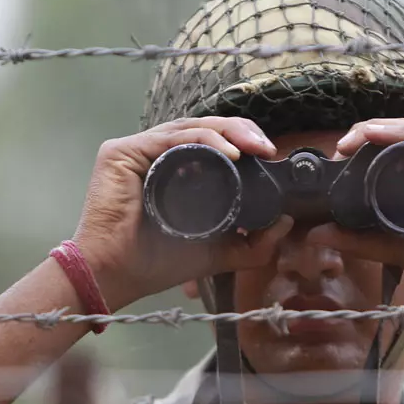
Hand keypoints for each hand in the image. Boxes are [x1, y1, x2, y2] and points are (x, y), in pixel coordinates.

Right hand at [73, 117, 293, 310]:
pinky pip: (171, 137)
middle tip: (267, 149)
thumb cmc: (156, 262)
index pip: (213, 143)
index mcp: (174, 169)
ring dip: (228, 133)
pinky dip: (203, 141)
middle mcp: (155, 154)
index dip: (244, 142)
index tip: (271, 156)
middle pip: (205, 129)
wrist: (116, 276)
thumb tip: (286, 222)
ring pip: (191, 127)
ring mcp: (137, 150)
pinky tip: (228, 153)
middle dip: (242, 132)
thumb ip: (252, 244)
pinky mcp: (122, 152)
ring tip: (254, 148)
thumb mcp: (217, 251)